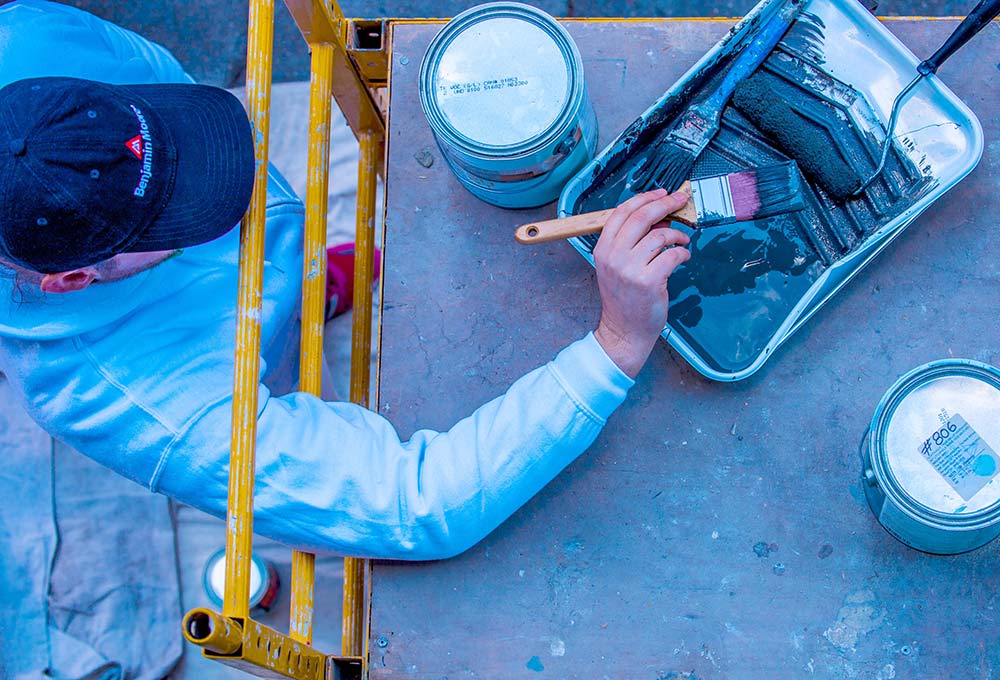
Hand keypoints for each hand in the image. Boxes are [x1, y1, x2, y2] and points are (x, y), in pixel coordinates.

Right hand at [592, 188, 691, 377]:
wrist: (624, 330)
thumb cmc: (623, 298)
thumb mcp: (615, 266)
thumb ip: (630, 241)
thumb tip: (658, 217)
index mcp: (603, 248)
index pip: (622, 212)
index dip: (645, 198)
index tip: (662, 193)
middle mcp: (613, 256)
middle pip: (642, 217)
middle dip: (665, 204)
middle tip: (680, 200)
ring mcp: (630, 269)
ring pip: (660, 235)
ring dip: (677, 234)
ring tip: (682, 241)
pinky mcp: (649, 281)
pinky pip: (672, 255)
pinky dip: (683, 253)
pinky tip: (683, 257)